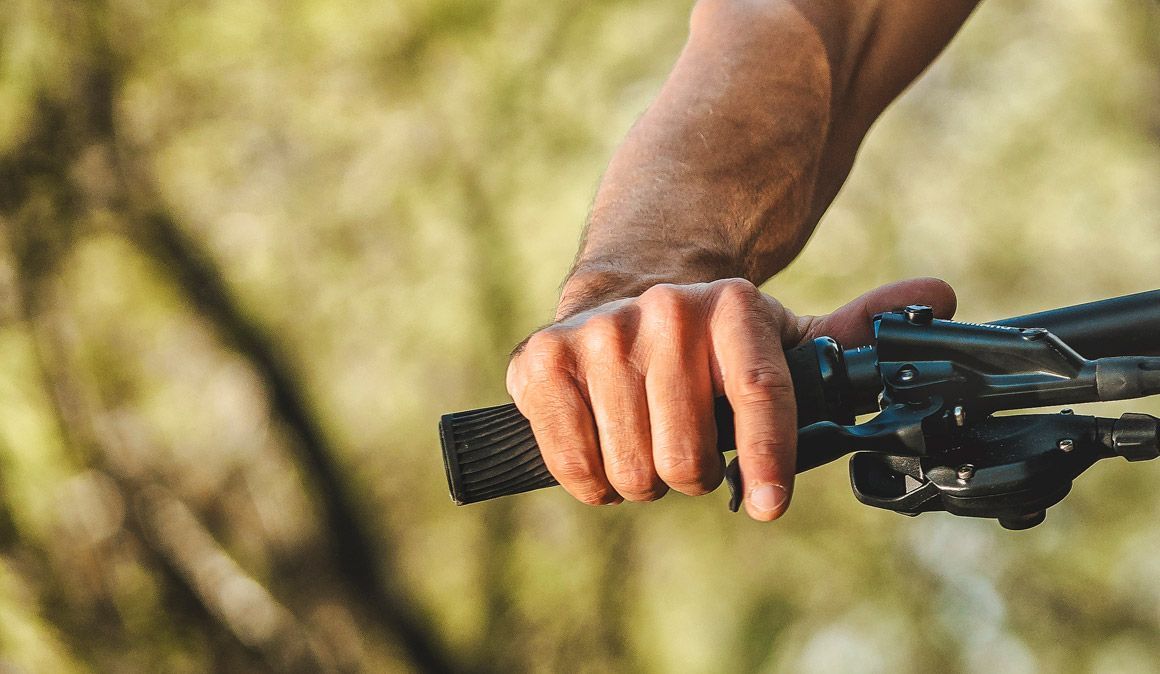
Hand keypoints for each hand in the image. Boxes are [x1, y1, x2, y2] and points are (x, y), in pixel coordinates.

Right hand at [506, 277, 955, 520]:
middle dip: (688, 473)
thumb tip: (941, 293)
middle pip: (688, 455)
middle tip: (682, 452)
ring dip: (642, 479)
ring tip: (641, 442)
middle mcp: (661, 311)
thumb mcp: (777, 334)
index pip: (761, 392)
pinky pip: (576, 468)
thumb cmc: (705, 341)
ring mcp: (595, 335)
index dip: (767, 459)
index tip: (768, 506)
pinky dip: (593, 480)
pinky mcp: (538, 362)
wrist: (613, 295)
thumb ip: (852, 331)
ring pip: (634, 470)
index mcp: (730, 305)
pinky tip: (601, 446)